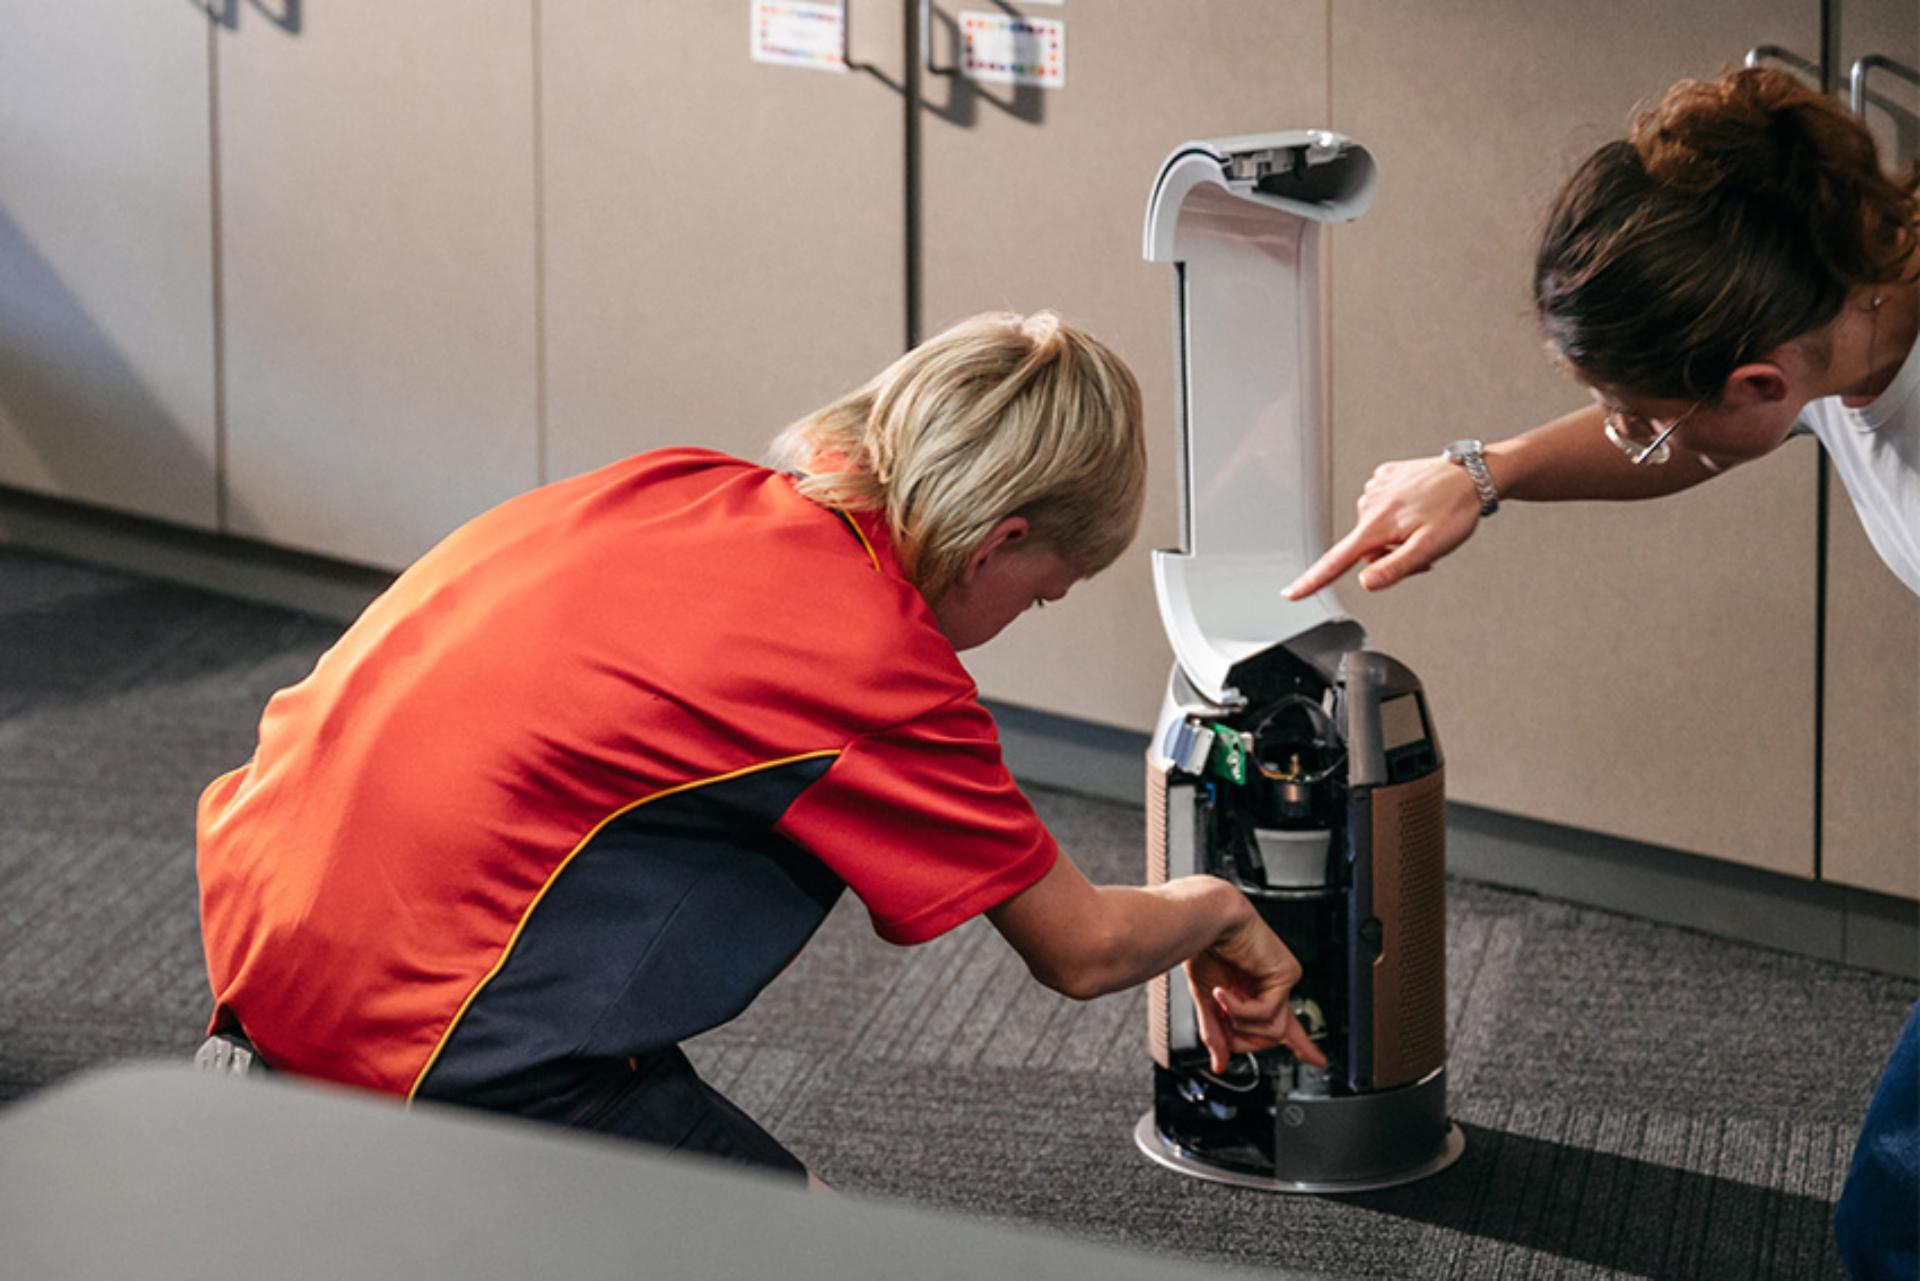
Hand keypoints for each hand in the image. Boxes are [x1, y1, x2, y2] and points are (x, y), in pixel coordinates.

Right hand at [1184, 912, 1327, 1073]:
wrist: (1207, 920)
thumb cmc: (1204, 948)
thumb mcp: (1206, 1001)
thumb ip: (1215, 1033)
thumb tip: (1220, 1065)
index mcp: (1257, 991)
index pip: (1285, 1025)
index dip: (1302, 1045)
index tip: (1316, 1060)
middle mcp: (1273, 987)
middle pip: (1273, 1035)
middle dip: (1244, 1040)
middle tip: (1225, 1031)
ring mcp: (1281, 981)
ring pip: (1271, 1030)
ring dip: (1239, 1022)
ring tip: (1220, 999)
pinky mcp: (1286, 974)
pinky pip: (1268, 1013)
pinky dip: (1240, 1009)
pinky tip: (1223, 992)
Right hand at [1283, 455, 1482, 598]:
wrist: (1474, 474)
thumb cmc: (1455, 510)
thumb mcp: (1429, 547)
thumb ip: (1395, 568)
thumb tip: (1365, 581)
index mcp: (1377, 525)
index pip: (1337, 561)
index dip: (1312, 581)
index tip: (1291, 593)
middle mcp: (1369, 505)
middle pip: (1364, 548)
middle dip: (1387, 556)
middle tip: (1420, 550)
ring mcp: (1375, 488)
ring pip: (1374, 529)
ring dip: (1395, 535)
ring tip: (1424, 525)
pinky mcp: (1385, 476)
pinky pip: (1382, 506)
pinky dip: (1398, 513)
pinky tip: (1418, 507)